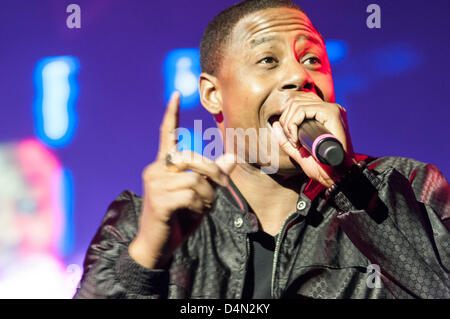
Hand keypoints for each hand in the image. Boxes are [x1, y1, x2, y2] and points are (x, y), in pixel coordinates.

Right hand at [129, 92, 235, 268]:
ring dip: (208, 195)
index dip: (171, 115)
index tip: (175, 94)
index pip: (165, 134)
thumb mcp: (200, 195)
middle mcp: (155, 170)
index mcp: (163, 165)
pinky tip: (195, 212)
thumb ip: (212, 176)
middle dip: (213, 173)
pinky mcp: (158, 200)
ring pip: (194, 178)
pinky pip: (190, 195)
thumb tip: (231, 157)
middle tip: (222, 188)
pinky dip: (201, 205)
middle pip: (192, 158)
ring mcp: (154, 184)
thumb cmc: (179, 218)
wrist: (158, 246)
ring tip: (204, 206)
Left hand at [272, 92, 354, 186]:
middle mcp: (330, 108)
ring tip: (295, 142)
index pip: (299, 103)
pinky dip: (293, 125)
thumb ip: (286, 140)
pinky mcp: (331, 113)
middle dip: (286, 122)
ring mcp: (332, 109)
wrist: (336, 177)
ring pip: (296, 105)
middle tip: (292, 141)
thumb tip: (275, 124)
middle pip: (295, 102)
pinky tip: (297, 140)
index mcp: (325, 115)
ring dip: (289, 125)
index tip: (291, 139)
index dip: (288, 118)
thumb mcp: (299, 152)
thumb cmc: (322, 167)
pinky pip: (302, 110)